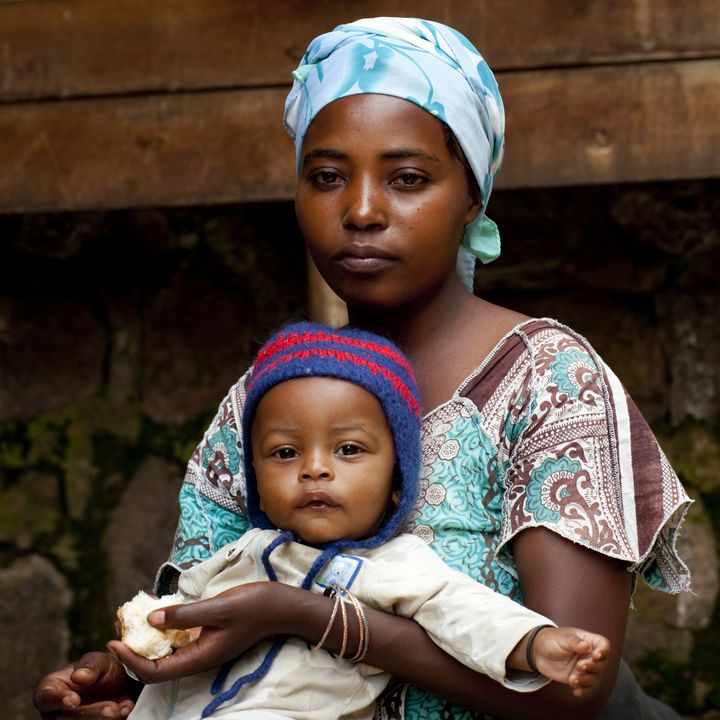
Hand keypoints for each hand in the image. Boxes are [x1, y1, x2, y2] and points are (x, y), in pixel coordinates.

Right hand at [32, 652, 137, 718]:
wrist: (118, 683)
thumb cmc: (99, 669)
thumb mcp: (97, 661)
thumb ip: (89, 667)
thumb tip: (79, 677)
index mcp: (49, 689)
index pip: (45, 697)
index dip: (57, 700)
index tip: (74, 700)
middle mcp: (54, 711)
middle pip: (65, 718)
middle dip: (89, 714)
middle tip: (110, 708)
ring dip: (100, 719)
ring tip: (119, 708)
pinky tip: (125, 709)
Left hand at [107, 582, 281, 683]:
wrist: (283, 607)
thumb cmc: (255, 607)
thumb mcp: (220, 607)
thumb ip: (185, 615)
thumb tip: (150, 619)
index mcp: (200, 657)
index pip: (156, 671)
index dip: (131, 660)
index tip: (114, 641)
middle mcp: (199, 657)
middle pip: (158, 663)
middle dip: (134, 647)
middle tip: (118, 623)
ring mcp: (205, 647)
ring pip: (167, 649)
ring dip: (147, 635)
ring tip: (132, 615)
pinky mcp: (209, 635)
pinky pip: (180, 637)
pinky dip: (164, 626)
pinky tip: (158, 609)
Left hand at [531, 627, 610, 697]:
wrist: (537, 651)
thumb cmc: (551, 640)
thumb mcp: (562, 638)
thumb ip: (574, 642)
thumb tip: (586, 647)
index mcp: (587, 640)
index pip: (603, 644)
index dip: (603, 650)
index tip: (596, 655)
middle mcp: (588, 655)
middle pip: (601, 663)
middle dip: (592, 667)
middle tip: (579, 666)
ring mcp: (583, 667)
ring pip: (594, 677)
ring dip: (585, 680)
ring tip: (572, 679)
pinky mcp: (577, 677)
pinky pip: (586, 688)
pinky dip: (583, 691)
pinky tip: (575, 691)